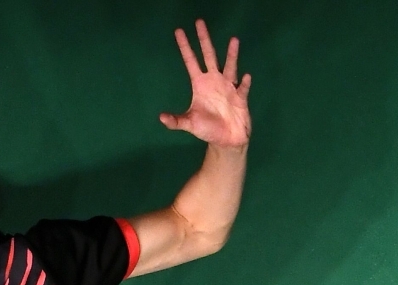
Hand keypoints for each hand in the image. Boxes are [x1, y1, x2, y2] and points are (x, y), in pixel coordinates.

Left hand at [160, 19, 251, 147]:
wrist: (226, 140)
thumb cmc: (207, 129)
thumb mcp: (189, 124)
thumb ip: (176, 121)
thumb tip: (161, 118)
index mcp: (200, 85)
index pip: (190, 61)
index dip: (185, 47)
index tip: (179, 31)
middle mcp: (214, 81)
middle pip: (209, 56)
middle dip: (204, 40)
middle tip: (199, 22)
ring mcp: (228, 87)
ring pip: (230, 66)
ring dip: (231, 55)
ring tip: (233, 40)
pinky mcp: (241, 97)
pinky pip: (243, 88)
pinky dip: (244, 83)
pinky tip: (245, 77)